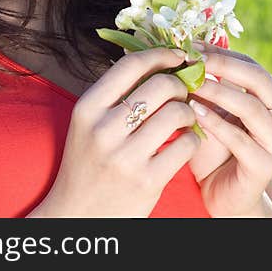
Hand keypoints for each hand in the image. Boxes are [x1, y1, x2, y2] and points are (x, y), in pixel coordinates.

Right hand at [29, 47, 200, 216]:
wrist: (79, 216)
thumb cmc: (90, 162)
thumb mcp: (89, 124)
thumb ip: (116, 93)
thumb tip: (158, 57)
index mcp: (87, 110)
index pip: (130, 66)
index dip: (161, 54)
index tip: (178, 55)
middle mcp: (103, 131)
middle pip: (161, 85)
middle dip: (181, 85)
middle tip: (183, 93)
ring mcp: (126, 158)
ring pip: (177, 113)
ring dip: (189, 111)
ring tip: (185, 118)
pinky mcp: (148, 182)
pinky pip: (186, 144)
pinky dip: (192, 139)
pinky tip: (184, 142)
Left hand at [187, 43, 271, 216]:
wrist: (220, 194)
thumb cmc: (215, 148)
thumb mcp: (215, 110)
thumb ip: (212, 83)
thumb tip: (191, 46)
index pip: (254, 67)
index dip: (223, 54)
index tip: (192, 47)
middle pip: (260, 81)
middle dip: (224, 67)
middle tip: (195, 60)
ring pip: (252, 108)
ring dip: (219, 93)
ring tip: (192, 84)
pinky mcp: (266, 167)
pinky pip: (240, 139)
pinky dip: (215, 123)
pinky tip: (194, 113)